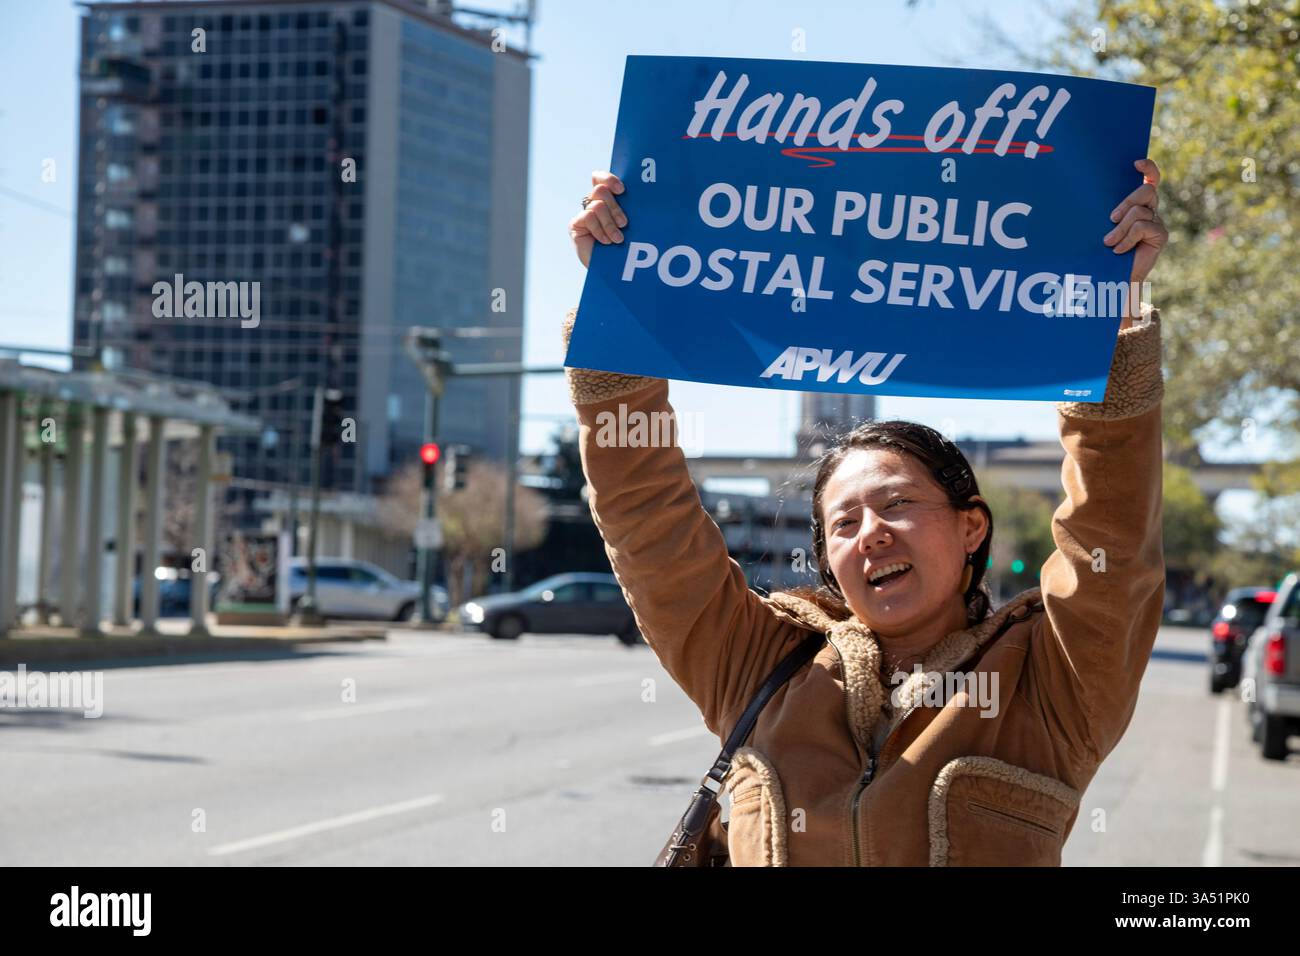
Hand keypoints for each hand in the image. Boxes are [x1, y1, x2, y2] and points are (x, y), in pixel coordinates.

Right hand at [569, 171, 626, 267]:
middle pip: (601, 190)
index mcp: (607, 199)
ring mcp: (584, 214)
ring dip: (610, 223)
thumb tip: (643, 195)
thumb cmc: (625, 248)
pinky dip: (600, 230)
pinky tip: (605, 242)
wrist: (613, 271)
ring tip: (618, 239)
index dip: (609, 179)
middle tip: (624, 223)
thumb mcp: (631, 226)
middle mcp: (593, 204)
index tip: (622, 190)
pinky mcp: (575, 225)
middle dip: (615, 207)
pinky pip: (588, 217)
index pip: (600, 178)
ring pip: (597, 205)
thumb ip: (630, 210)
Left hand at [1104, 159, 1167, 319]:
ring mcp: (1156, 221)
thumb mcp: (1099, 228)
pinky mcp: (1160, 235)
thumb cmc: (1101, 251)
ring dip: (1121, 228)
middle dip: (1127, 201)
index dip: (1148, 168)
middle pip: (1146, 190)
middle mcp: (1150, 209)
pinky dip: (1127, 239)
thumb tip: (1077, 193)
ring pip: (1140, 212)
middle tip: (1110, 218)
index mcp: (1137, 203)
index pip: (1150, 178)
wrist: (1113, 278)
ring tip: (1108, 242)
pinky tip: (1118, 250)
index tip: (1135, 163)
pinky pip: (1142, 227)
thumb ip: (1101, 214)